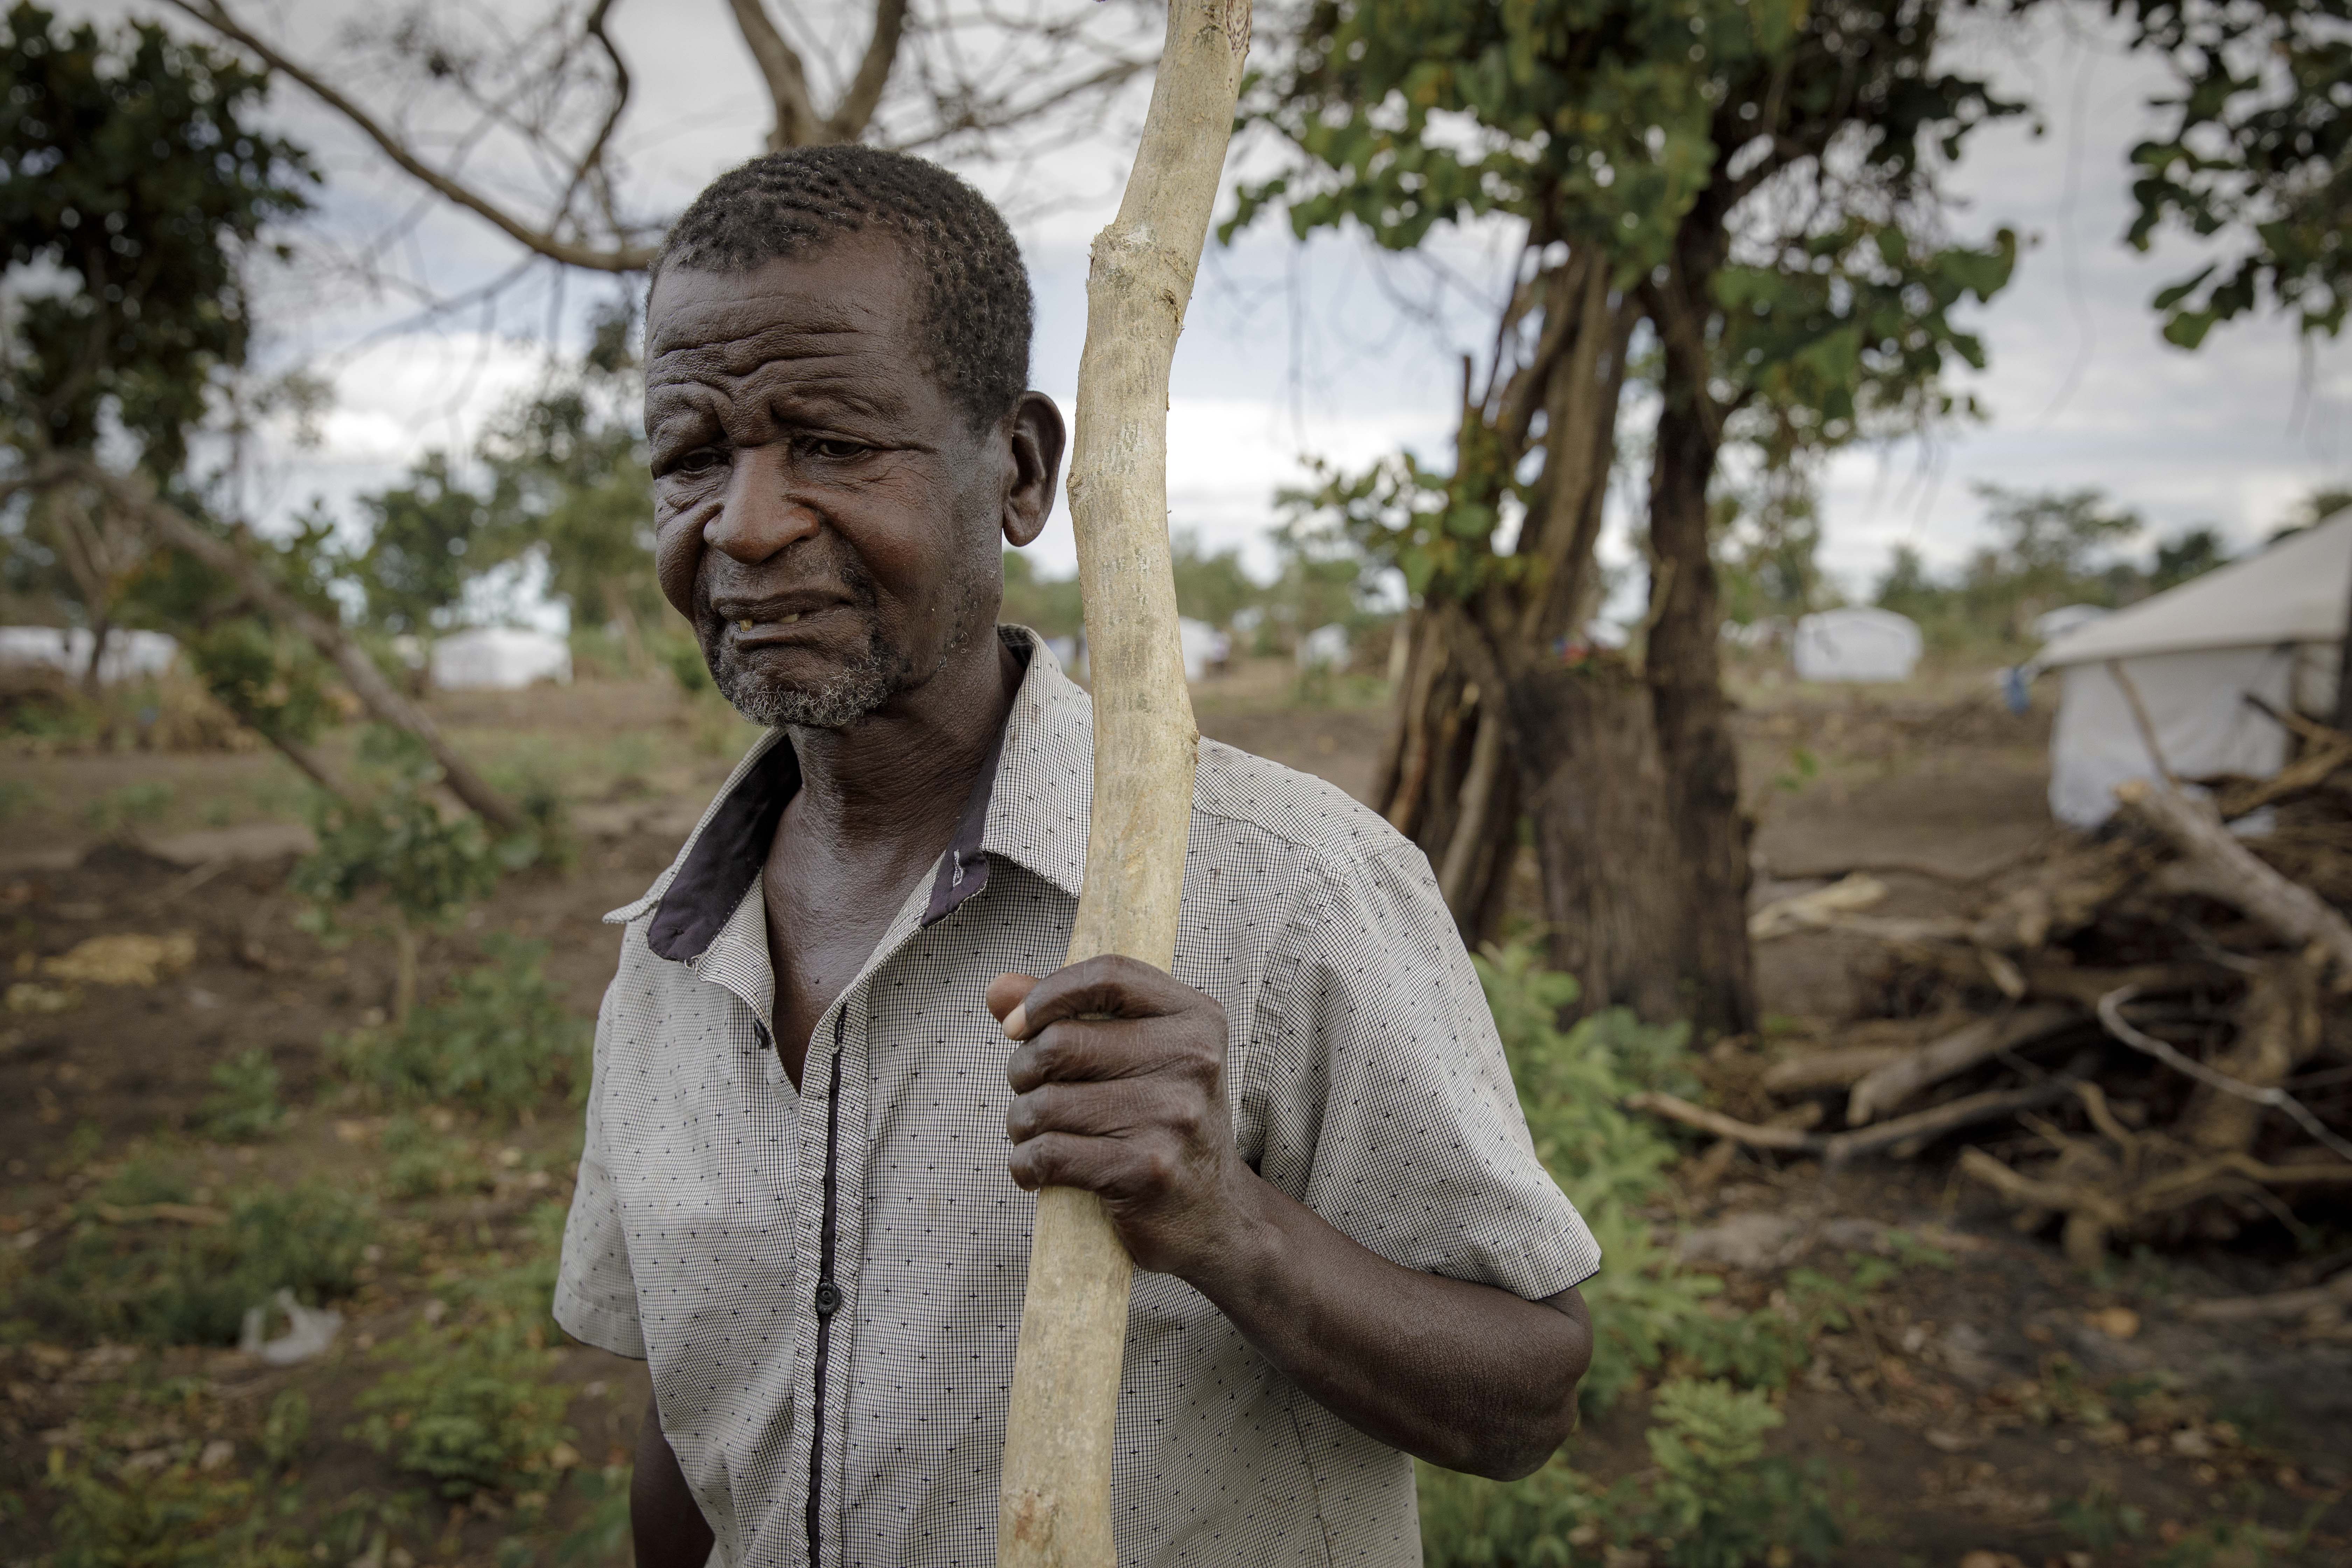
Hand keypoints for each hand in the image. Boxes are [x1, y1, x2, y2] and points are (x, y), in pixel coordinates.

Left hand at [989, 956, 1258, 1278]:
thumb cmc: (1164, 1125)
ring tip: (1038, 1133)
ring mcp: (1172, 1117)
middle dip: (1024, 1070)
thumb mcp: (1138, 1057)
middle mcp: (1192, 1061)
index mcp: (1196, 1019)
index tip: (1015, 1025)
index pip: (1108, 975)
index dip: (1047, 993)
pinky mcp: (1146, 1170)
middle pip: (1060, 1042)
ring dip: (1022, 1123)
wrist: (1214, 1213)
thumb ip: (1069, 1016)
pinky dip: (1026, 1164)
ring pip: (1044, 1103)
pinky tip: (1038, 1169)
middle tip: (1033, 1091)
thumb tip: (997, 991)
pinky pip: (1048, 1154)